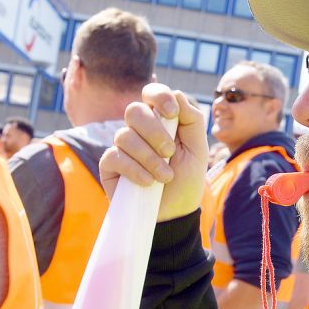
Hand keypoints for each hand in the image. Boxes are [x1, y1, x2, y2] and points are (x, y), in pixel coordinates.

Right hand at [99, 83, 207, 221]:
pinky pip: (114, 156)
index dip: (159, 96)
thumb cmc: (186, 181)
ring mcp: (122, 147)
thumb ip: (192, 120)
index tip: (172, 112)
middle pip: (134, 111)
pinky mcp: (110, 166)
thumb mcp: (198, 150)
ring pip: (125, 135)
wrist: (175, 214)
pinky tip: (148, 183)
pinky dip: (135, 169)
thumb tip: (177, 94)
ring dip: (149, 157)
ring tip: (165, 177)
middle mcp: (138, 130)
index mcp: (160, 121)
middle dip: (155, 131)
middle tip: (170, 152)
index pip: (151, 94)